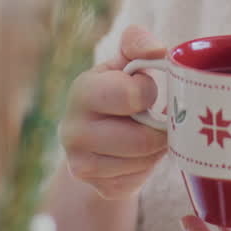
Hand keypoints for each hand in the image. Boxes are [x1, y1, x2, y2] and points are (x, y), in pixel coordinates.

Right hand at [59, 25, 168, 199]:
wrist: (97, 134)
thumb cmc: (117, 89)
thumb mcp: (124, 61)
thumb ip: (138, 43)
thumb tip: (158, 50)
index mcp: (82, 91)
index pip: (133, 95)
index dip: (148, 91)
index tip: (142, 89)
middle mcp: (72, 131)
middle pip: (141, 139)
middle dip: (158, 128)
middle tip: (154, 118)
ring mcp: (81, 164)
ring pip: (143, 161)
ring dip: (155, 149)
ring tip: (146, 133)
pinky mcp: (99, 188)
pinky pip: (138, 181)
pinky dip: (146, 167)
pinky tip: (137, 154)